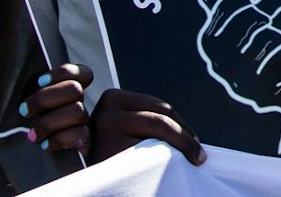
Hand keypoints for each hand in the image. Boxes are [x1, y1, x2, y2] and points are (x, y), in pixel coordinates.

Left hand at [24, 63, 92, 155]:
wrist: (31, 170)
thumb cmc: (23, 137)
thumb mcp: (27, 111)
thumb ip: (33, 96)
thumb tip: (19, 80)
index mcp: (67, 96)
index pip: (81, 74)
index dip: (63, 72)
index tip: (40, 80)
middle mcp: (78, 107)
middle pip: (74, 89)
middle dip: (44, 99)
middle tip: (24, 111)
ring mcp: (84, 125)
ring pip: (77, 111)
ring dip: (49, 122)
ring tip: (32, 135)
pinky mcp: (85, 144)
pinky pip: (80, 135)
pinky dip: (59, 139)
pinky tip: (46, 145)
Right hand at [90, 88, 205, 165]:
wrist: (81, 183)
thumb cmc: (105, 156)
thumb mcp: (120, 129)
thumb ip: (141, 120)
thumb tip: (188, 131)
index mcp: (113, 98)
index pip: (159, 106)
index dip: (181, 124)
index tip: (193, 139)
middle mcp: (107, 110)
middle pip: (161, 118)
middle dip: (185, 136)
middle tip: (199, 153)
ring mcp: (106, 130)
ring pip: (158, 132)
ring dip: (181, 145)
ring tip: (194, 158)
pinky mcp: (109, 151)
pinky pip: (148, 153)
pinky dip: (165, 159)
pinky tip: (174, 167)